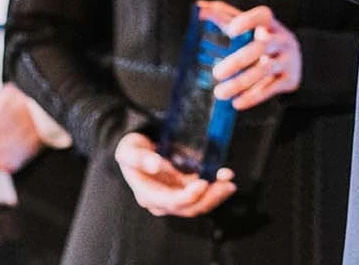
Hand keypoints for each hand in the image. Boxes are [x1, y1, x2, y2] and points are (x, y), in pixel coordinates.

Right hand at [114, 132, 235, 217]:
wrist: (134, 150)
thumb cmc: (131, 151)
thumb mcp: (128, 151)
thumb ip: (139, 158)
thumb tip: (154, 165)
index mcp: (147, 194)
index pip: (171, 202)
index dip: (188, 196)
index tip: (203, 183)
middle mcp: (162, 200)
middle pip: (188, 208)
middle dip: (210, 198)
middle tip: (226, 185)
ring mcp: (174, 195)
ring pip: (197, 204)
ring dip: (216, 195)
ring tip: (229, 183)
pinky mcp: (183, 189)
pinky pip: (200, 194)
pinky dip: (214, 188)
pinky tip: (224, 178)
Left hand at [202, 1, 301, 109]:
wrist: (296, 59)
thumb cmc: (266, 38)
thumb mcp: (252, 26)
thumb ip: (226, 16)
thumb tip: (200, 7)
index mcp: (270, 24)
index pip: (262, 16)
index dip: (248, 21)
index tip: (230, 30)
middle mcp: (281, 40)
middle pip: (261, 47)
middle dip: (237, 61)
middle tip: (216, 73)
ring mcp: (287, 59)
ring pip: (264, 70)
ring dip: (240, 83)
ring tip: (219, 93)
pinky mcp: (289, 79)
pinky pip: (270, 89)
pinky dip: (252, 97)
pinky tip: (237, 102)